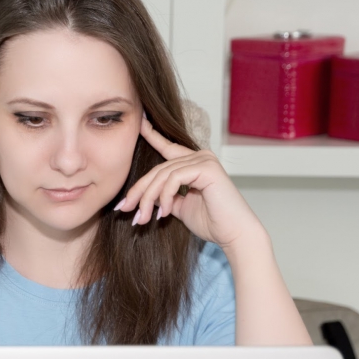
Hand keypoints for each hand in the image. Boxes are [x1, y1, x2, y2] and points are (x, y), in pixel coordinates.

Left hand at [115, 113, 263, 247]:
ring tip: (143, 219)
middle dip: (138, 191)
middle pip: (158, 169)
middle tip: (124, 209)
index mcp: (194, 164)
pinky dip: (165, 196)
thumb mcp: (180, 207)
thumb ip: (165, 197)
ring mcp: (204, 160)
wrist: (234, 235)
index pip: (168, 148)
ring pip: (163, 175)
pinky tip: (164, 212)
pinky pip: (174, 178)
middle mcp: (200, 156)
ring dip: (148, 198)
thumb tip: (144, 196)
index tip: (140, 124)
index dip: (152, 135)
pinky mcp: (207, 167)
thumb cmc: (212, 223)